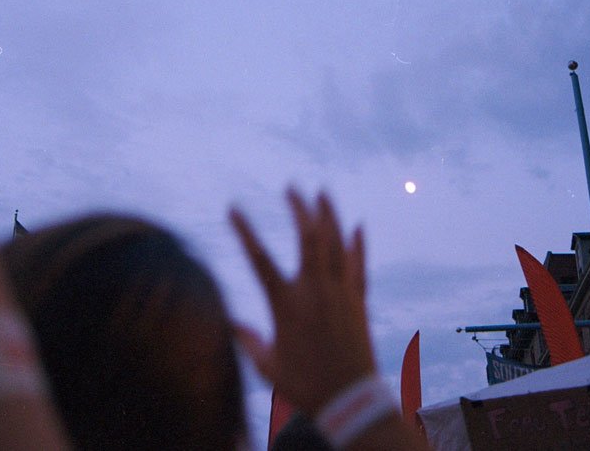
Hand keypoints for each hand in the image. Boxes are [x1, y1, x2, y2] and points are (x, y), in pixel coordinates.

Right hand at [230, 188, 376, 414]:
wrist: (350, 401)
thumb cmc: (304, 387)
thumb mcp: (267, 367)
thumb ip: (248, 341)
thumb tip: (231, 324)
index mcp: (286, 304)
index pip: (259, 259)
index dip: (244, 232)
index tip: (233, 208)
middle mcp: (314, 291)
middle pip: (307, 237)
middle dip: (299, 208)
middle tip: (292, 188)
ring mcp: (339, 293)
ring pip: (336, 243)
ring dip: (329, 215)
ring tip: (322, 193)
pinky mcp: (358, 301)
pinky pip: (358, 265)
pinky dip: (358, 244)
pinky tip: (357, 226)